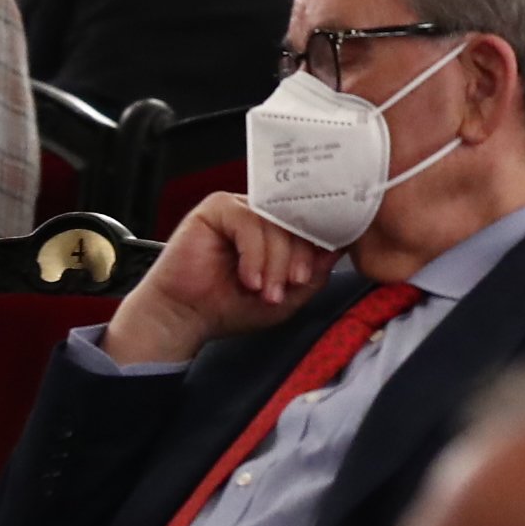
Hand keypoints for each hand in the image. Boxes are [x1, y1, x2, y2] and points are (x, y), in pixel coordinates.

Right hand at [101, 194, 330, 366]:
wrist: (185, 317)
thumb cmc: (229, 307)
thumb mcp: (286, 298)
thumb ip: (313, 275)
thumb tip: (339, 249)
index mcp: (279, 233)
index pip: (310, 227)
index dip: (317, 248)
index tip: (310, 275)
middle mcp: (261, 217)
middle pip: (297, 224)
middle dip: (296, 260)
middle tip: (287, 288)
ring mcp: (240, 209)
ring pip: (275, 225)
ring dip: (274, 263)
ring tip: (264, 291)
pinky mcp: (217, 209)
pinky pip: (249, 223)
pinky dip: (253, 255)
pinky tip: (247, 279)